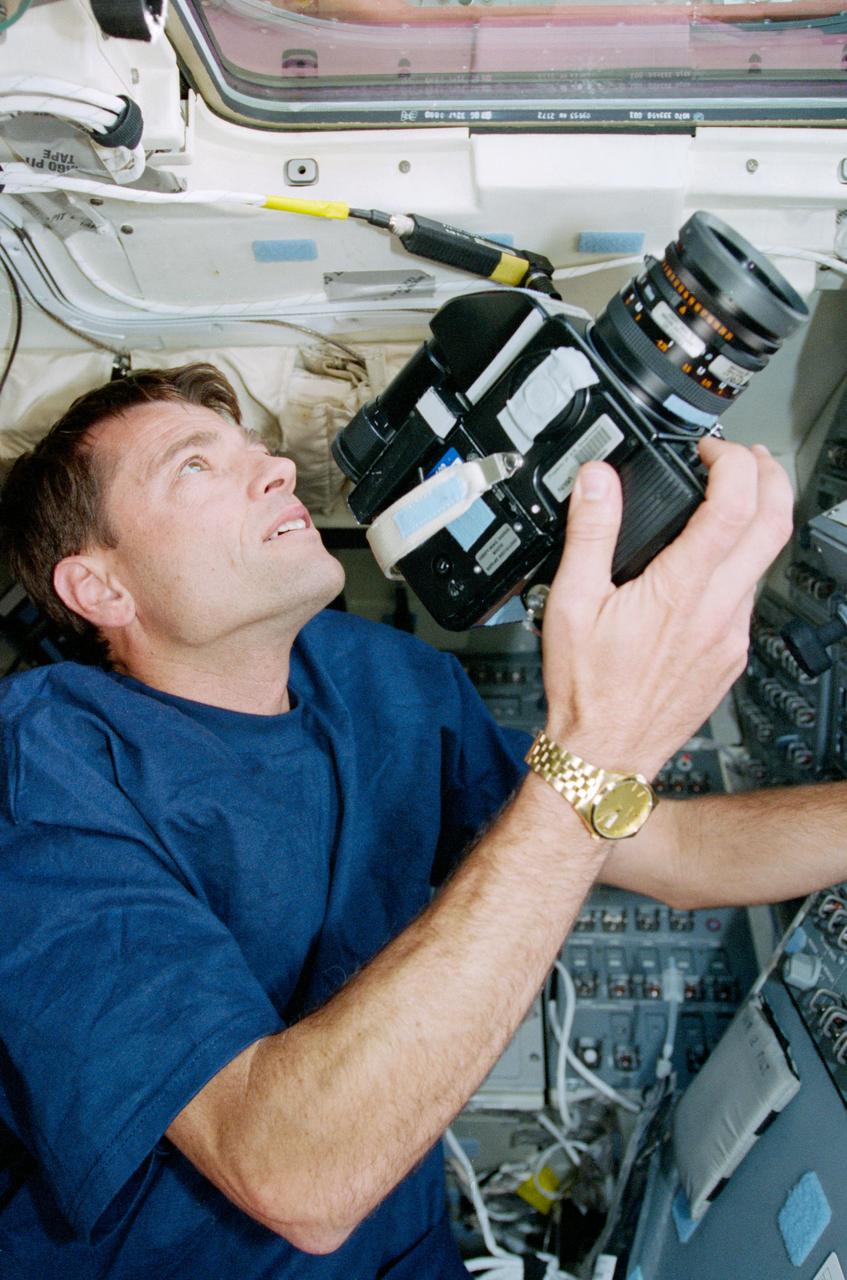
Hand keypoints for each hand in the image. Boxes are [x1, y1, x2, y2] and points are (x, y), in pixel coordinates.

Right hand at [540, 438, 792, 777]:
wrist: (606, 753)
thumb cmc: (587, 689)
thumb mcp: (571, 602)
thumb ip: (589, 533)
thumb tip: (598, 481)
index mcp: (680, 592)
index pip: (733, 507)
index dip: (731, 464)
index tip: (711, 451)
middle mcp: (718, 612)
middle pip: (776, 525)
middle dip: (769, 478)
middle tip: (747, 459)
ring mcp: (731, 636)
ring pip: (765, 562)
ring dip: (757, 521)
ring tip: (727, 504)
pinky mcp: (731, 656)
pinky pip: (749, 596)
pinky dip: (740, 563)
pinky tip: (709, 564)